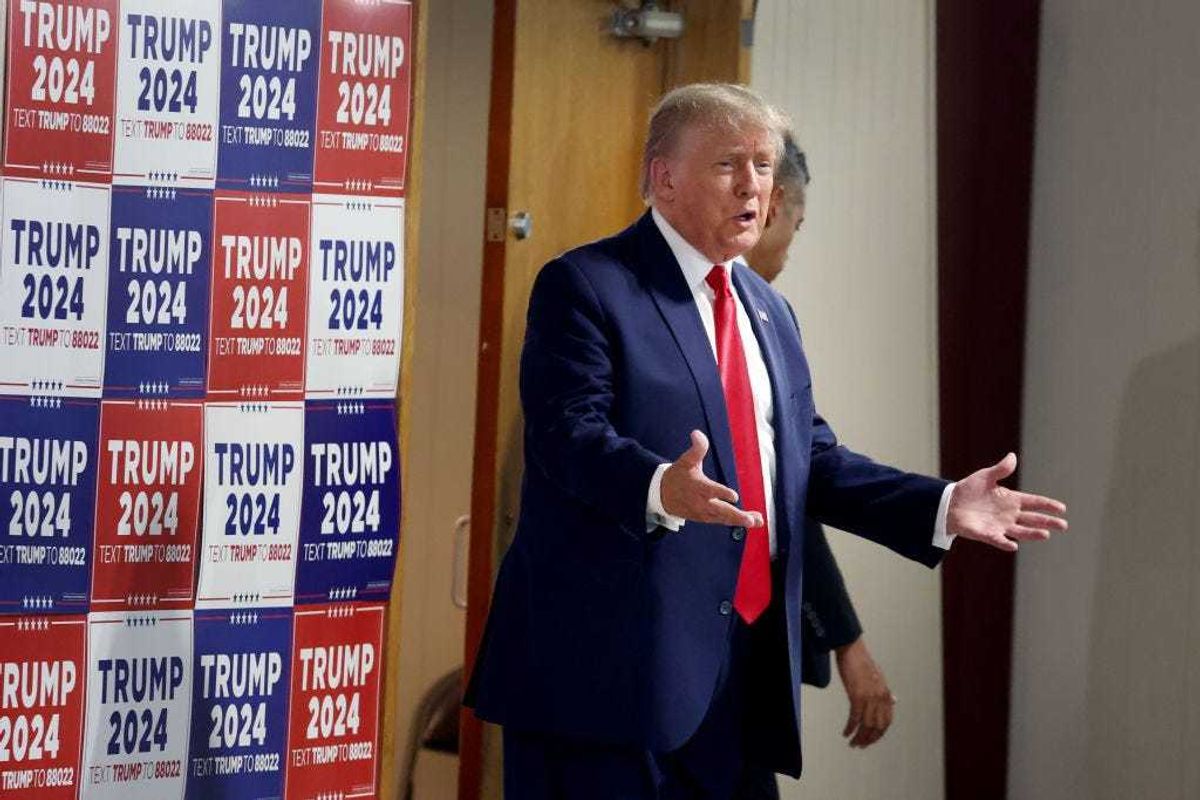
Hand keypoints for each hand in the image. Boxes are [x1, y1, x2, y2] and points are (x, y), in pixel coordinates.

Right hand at [660, 431, 763, 527]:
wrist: (662, 495)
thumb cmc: (678, 476)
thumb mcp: (686, 460)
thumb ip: (696, 448)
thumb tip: (697, 433)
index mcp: (698, 486)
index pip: (710, 490)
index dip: (722, 493)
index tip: (734, 496)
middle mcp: (702, 502)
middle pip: (721, 511)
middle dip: (737, 516)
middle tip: (751, 520)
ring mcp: (704, 512)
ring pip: (724, 518)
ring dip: (741, 520)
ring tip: (757, 521)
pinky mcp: (705, 518)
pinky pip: (722, 521)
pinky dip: (735, 522)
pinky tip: (750, 521)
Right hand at [836, 638, 894, 747]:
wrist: (852, 649)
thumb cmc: (862, 662)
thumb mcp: (879, 677)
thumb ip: (885, 691)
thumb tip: (894, 700)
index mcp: (886, 694)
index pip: (886, 722)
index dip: (879, 734)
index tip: (870, 740)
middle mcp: (880, 698)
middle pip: (877, 726)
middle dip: (868, 739)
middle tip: (859, 746)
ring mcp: (870, 697)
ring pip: (866, 725)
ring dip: (859, 737)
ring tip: (852, 743)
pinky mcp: (857, 695)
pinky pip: (855, 717)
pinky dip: (850, 728)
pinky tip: (845, 733)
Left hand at [947, 453, 1067, 551]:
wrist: (949, 503)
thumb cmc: (968, 489)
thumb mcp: (985, 476)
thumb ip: (1000, 469)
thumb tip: (1012, 456)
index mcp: (1011, 499)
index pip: (1034, 502)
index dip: (1047, 505)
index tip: (1062, 508)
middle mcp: (1009, 514)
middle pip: (1033, 519)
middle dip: (1048, 522)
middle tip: (1063, 525)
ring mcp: (999, 525)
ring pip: (1021, 531)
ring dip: (1033, 533)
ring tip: (1045, 534)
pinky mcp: (987, 534)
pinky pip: (998, 540)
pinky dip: (1005, 543)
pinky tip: (1013, 545)